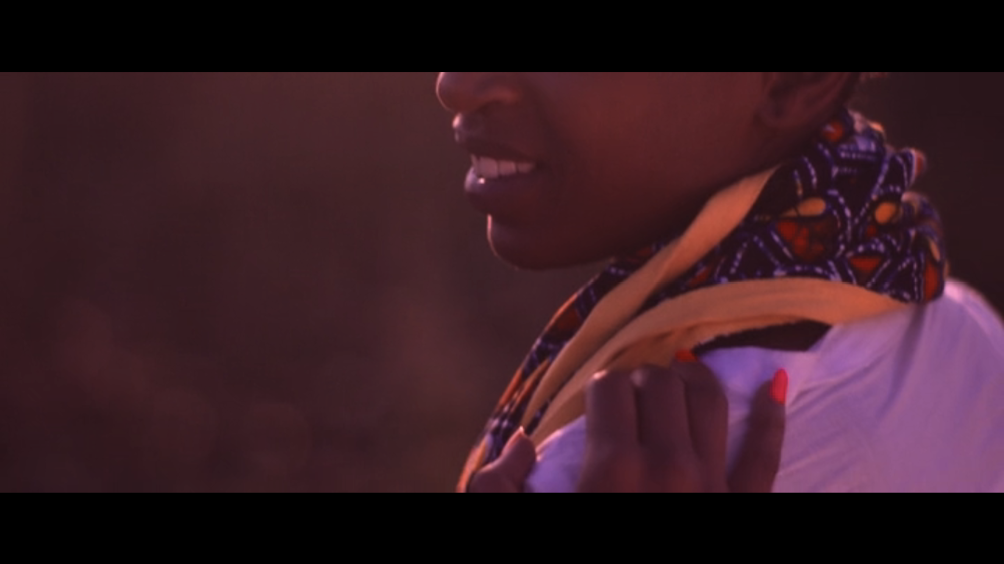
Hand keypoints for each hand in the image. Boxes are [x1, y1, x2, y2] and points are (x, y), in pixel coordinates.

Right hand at [467, 356, 786, 492]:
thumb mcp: (507, 526)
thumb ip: (495, 485)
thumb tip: (525, 442)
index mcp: (611, 470)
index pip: (610, 387)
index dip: (598, 389)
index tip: (595, 405)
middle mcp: (668, 468)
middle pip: (660, 385)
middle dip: (640, 381)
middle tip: (630, 401)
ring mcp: (713, 490)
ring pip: (711, 401)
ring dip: (692, 381)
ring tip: (679, 379)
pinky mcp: (742, 511)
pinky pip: (767, 454)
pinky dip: (773, 414)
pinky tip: (776, 385)